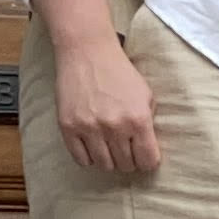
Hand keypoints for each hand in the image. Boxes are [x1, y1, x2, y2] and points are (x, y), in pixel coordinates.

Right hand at [52, 31, 159, 173]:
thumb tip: (148, 150)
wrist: (88, 53)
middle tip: (125, 149)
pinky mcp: (69, 127)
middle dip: (129, 160)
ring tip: (110, 147)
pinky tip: (93, 146)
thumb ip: (149, 123)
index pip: (148, 161)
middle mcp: (115, 127)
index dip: (148, 162)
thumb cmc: (119, 73)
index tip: (144, 159)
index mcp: (138, 119)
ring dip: (109, 160)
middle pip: (126, 166)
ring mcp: (89, 128)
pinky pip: (81, 160)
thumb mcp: (146, 95)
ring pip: (104, 166)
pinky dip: (89, 157)